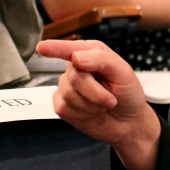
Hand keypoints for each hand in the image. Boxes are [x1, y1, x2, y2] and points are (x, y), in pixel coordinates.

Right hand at [37, 39, 160, 169]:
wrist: (128, 122)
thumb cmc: (128, 93)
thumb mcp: (123, 72)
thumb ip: (101, 59)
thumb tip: (76, 57)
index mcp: (91, 52)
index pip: (71, 48)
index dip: (55, 48)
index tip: (41, 47)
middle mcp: (76, 67)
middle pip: (74, 76)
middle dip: (95, 91)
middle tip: (111, 99)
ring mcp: (67, 86)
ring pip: (68, 93)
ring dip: (92, 104)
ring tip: (103, 105)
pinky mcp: (62, 105)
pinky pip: (63, 107)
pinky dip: (82, 112)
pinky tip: (92, 112)